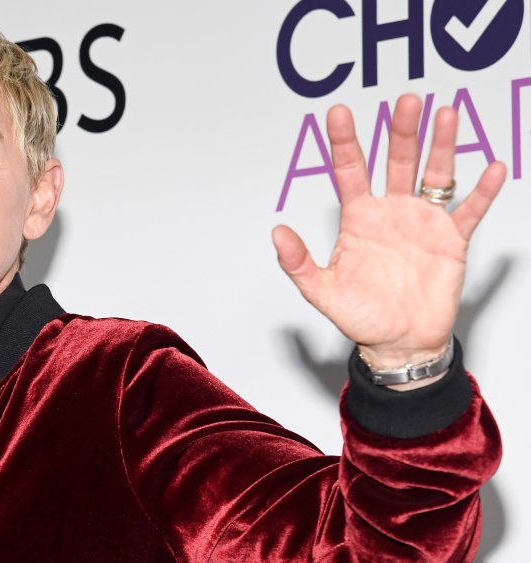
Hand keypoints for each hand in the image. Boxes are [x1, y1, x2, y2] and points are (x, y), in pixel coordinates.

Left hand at [272, 94, 505, 379]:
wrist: (399, 343)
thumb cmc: (360, 316)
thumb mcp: (321, 290)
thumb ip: (298, 262)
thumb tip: (276, 232)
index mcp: (358, 218)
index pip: (349, 171)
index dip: (344, 142)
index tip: (339, 113)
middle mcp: (391, 212)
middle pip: (396, 161)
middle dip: (401, 131)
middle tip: (407, 101)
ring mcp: (422, 222)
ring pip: (434, 175)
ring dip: (441, 146)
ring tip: (446, 114)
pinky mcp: (451, 240)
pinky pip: (469, 211)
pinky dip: (483, 192)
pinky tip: (494, 168)